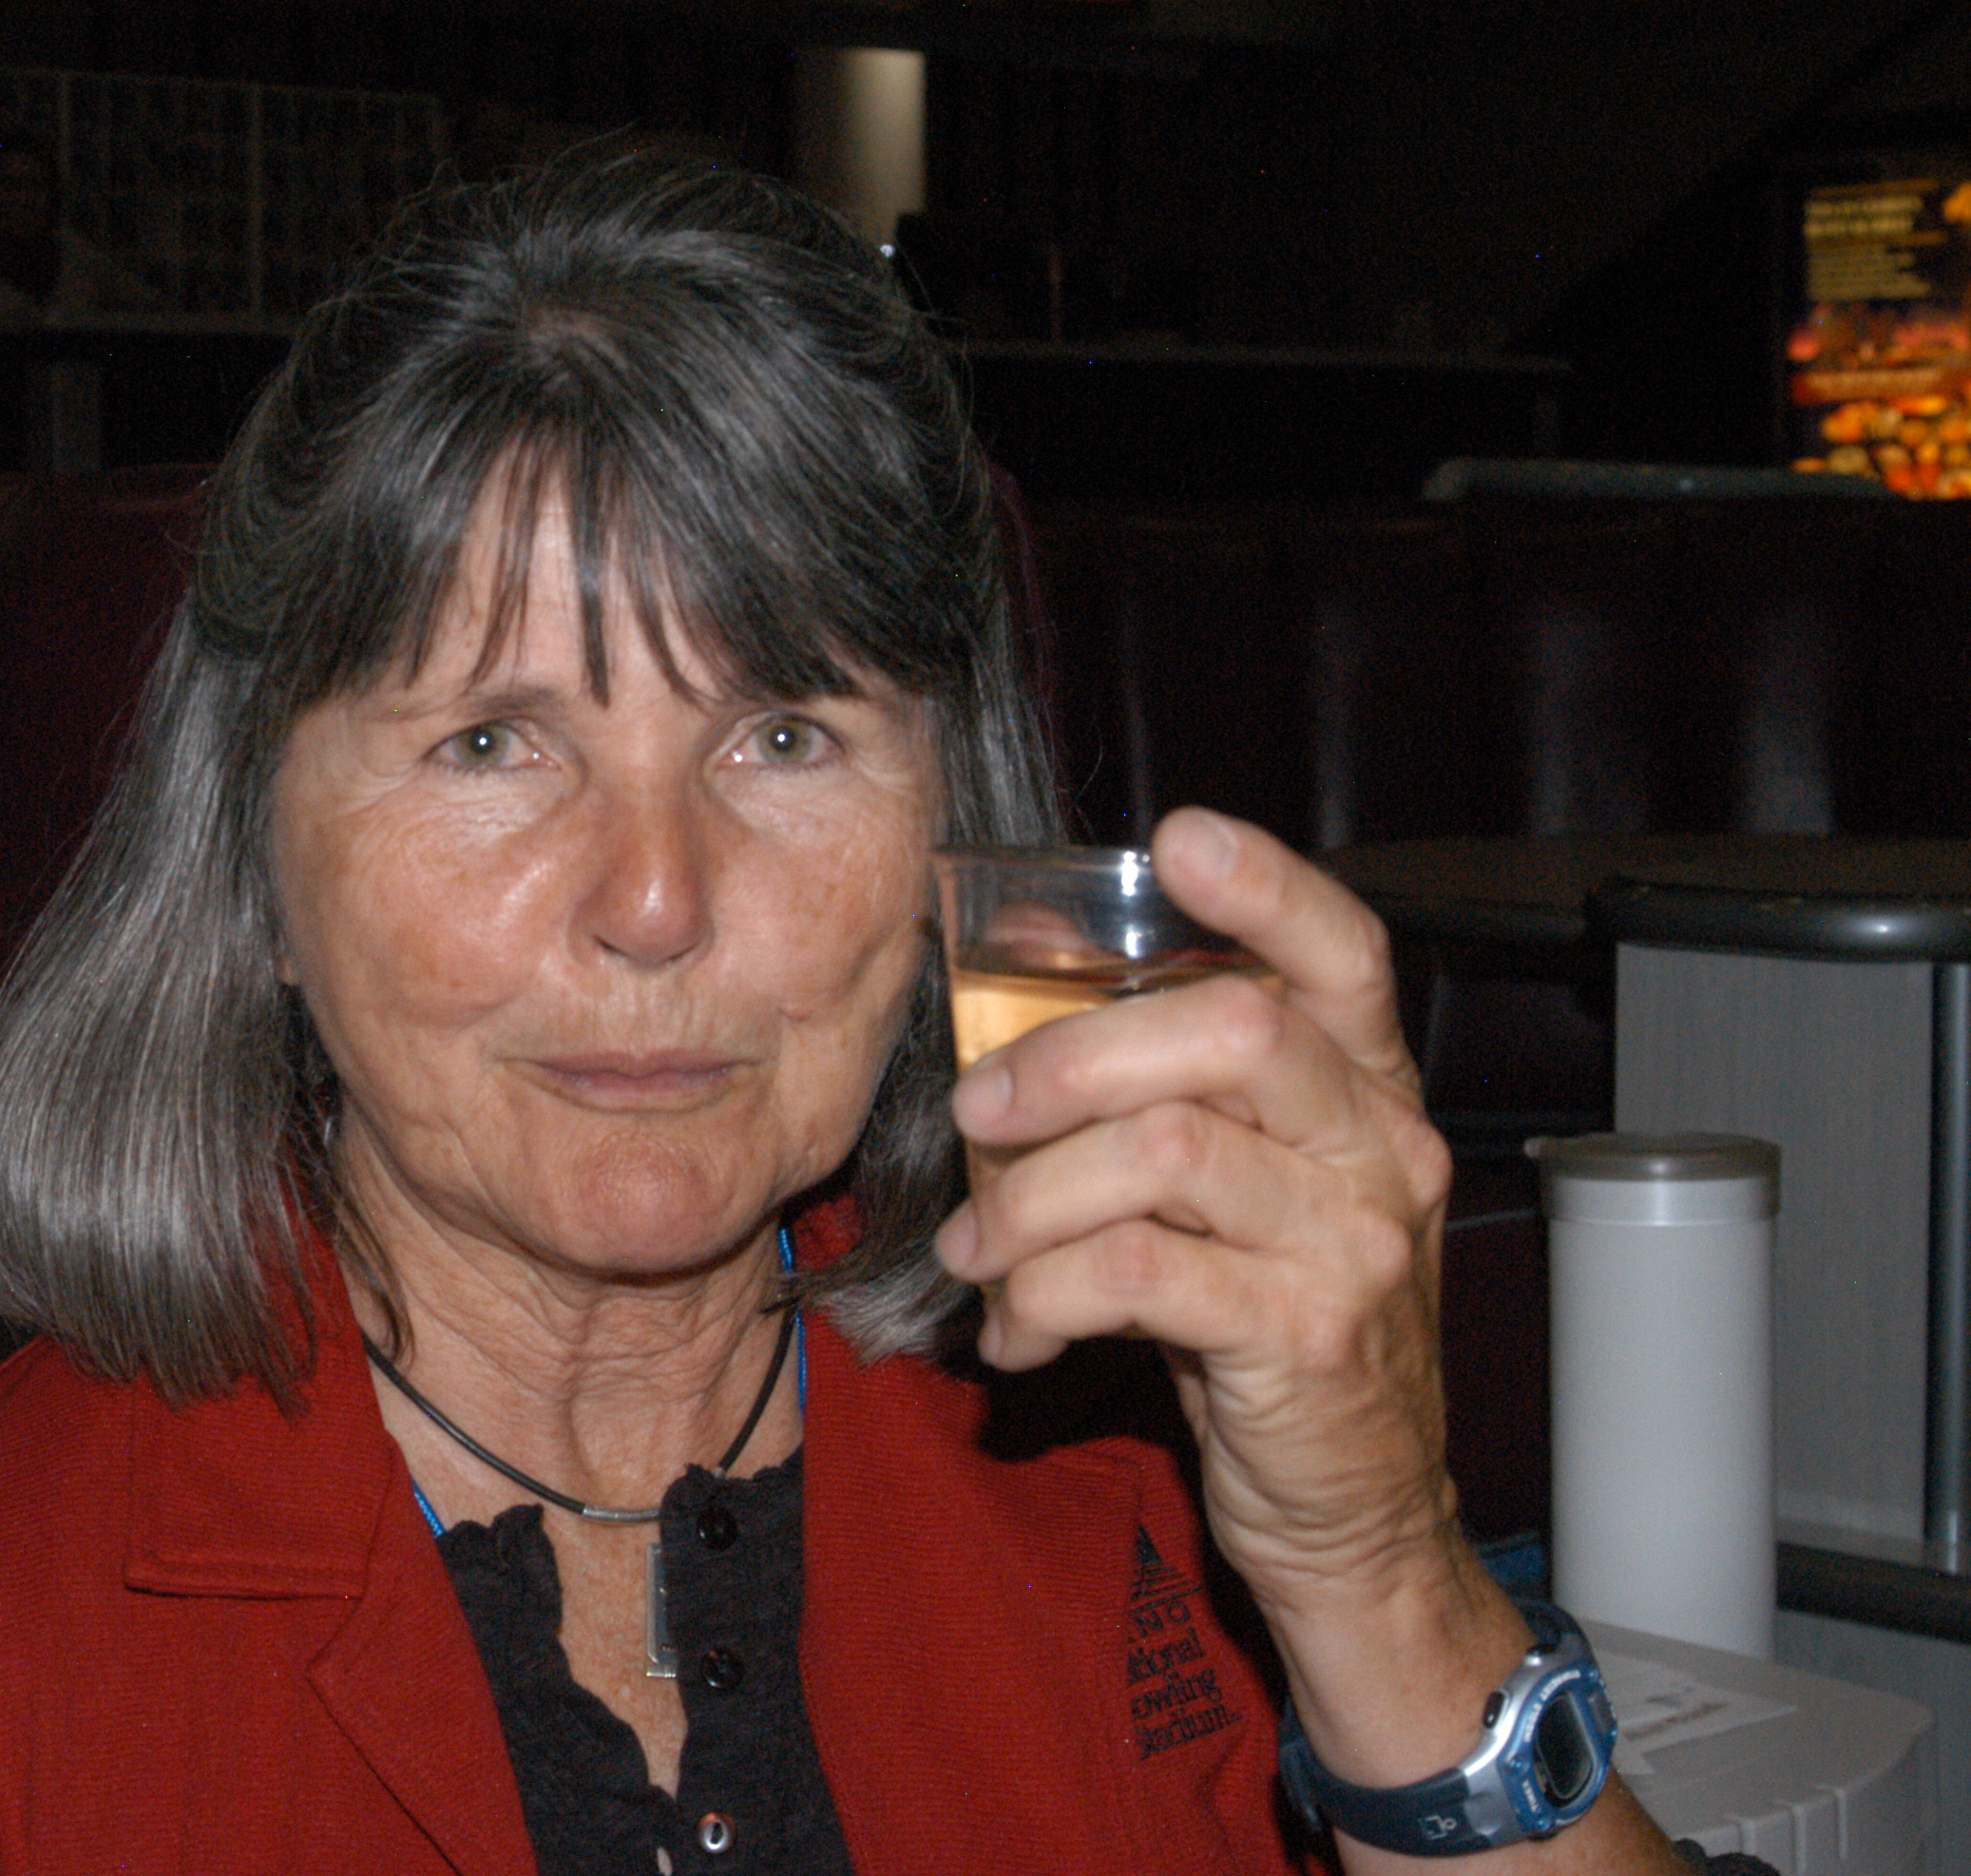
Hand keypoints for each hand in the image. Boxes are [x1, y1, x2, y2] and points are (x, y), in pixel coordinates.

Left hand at [937, 807, 1453, 1608]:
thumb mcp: (1234, 1199)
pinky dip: (1044, 1295)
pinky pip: (1139, 1273)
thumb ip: (1162, 1096)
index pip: (1346, 954)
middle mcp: (1381, 1150)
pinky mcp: (1307, 1338)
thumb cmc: (1265, 1329)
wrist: (1354, 1513)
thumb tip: (1011, 985)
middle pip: (1231, 1032)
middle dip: (1068, 1058)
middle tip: (972, 1113)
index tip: (1176, 839)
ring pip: (1162, 1154)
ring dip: (1028, 1200)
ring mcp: (1355, 1243)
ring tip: (974, 1250)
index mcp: (1366, 1093)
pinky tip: (1016, 1332)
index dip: (1269, 886)